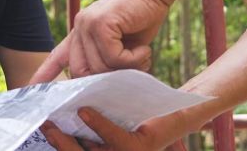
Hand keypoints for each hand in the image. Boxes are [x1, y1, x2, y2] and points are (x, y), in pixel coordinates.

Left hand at [30, 0, 171, 81]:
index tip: (30, 88)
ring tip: (141, 55)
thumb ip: (107, 59)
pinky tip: (143, 49)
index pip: (58, 56)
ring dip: (126, 68)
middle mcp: (79, 27)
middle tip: (132, 68)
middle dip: (108, 78)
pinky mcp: (100, 23)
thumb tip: (103, 86)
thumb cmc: (141, 18)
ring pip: (99, 67)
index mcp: (80, 32)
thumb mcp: (121, 44)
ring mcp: (87, 24)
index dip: (44, 73)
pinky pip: (113, 58)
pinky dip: (132, 59)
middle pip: (82, 72)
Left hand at [41, 107, 188, 150]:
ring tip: (46, 124)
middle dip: (68, 145)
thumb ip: (179, 108)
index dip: (101, 130)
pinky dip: (67, 141)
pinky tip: (55, 126)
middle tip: (50, 124)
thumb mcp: (176, 109)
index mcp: (144, 148)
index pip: (120, 145)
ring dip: (62, 143)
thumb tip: (200, 100)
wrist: (175, 119)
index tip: (85, 111)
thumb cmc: (175, 110)